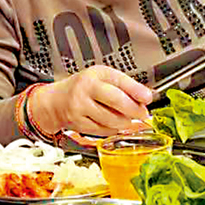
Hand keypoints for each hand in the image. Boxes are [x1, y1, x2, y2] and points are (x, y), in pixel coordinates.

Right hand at [31, 66, 153, 137]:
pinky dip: (113, 129)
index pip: (119, 81)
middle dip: (134, 110)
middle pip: (116, 101)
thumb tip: (145, 97)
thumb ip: (123, 86)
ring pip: (111, 119)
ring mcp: (80, 107)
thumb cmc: (82, 88)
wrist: (55, 101)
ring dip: (124, 122)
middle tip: (142, 113)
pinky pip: (103, 130)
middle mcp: (86, 89)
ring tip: (126, 118)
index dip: (136, 90)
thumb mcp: (102, 79)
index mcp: (95, 74)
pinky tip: (112, 124)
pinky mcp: (78, 123)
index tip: (148, 97)